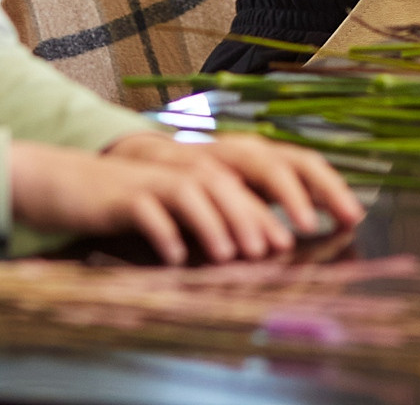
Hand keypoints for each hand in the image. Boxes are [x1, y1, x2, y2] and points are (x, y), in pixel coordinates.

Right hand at [8, 131, 365, 264]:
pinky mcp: (128, 193)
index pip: (281, 164)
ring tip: (236, 256)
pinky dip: (167, 232)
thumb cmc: (142, 201)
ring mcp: (161, 174)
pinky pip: (152, 210)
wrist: (75, 185)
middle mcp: (197, 162)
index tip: (344, 217)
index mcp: (221, 164)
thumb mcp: (192, 205)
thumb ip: (230, 215)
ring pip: (199, 191)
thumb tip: (277, 243)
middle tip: (283, 246)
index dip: (316, 186)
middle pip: (241, 175)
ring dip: (219, 223)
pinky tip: (179, 257)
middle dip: (264, 211)